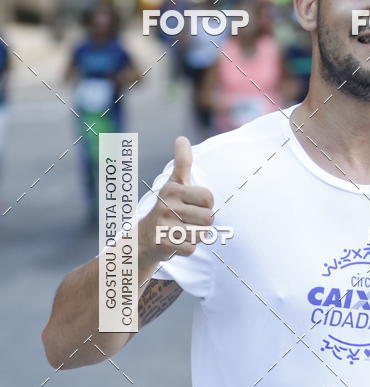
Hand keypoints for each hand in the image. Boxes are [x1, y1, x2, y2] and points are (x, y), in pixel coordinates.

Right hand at [139, 136, 213, 261]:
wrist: (143, 239)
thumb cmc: (166, 208)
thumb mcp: (173, 184)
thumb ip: (182, 163)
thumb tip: (182, 138)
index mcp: (173, 189)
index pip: (209, 198)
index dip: (206, 205)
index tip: (193, 206)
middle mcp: (166, 205)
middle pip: (208, 218)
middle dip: (201, 223)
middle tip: (186, 221)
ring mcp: (163, 224)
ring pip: (201, 234)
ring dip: (195, 236)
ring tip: (180, 231)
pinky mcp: (163, 243)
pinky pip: (192, 248)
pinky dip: (186, 249)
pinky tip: (175, 242)